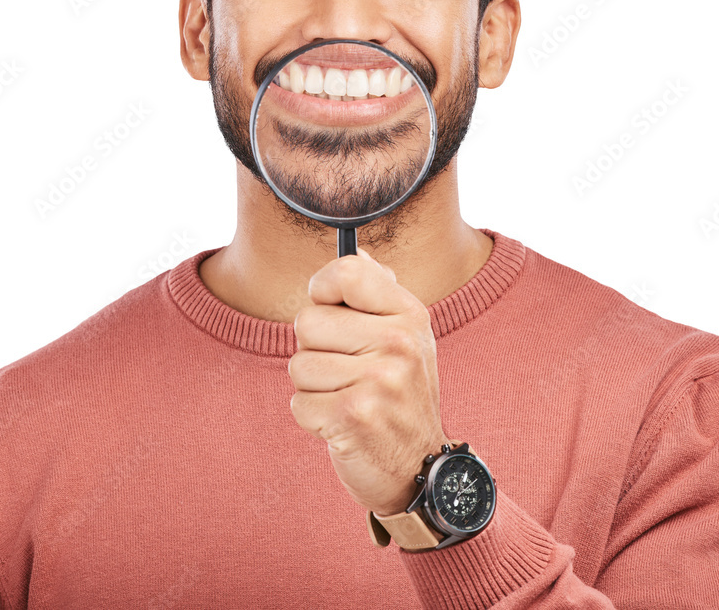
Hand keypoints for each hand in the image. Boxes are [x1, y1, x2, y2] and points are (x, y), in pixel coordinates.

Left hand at [288, 248, 449, 516]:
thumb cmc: (401, 392)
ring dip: (313, 387)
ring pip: (298, 365)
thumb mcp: (405, 335)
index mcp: (409, 314)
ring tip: (347, 397)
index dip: (324, 288)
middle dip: (314, 349)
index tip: (330, 308)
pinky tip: (342, 422)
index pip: (347, 271)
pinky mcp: (354, 418)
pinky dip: (312, 417)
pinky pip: (298, 404)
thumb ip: (377, 292)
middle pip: (307, 321)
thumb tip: (355, 250)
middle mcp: (399, 343)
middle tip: (346, 369)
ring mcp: (378, 381)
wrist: (420, 467)